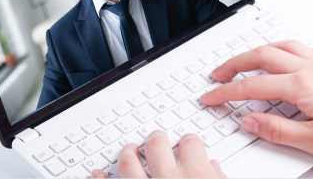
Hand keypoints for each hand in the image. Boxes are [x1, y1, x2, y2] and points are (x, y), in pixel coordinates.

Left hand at [90, 131, 226, 177]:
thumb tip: (215, 168)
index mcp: (198, 177)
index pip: (191, 144)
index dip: (190, 140)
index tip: (188, 142)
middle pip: (156, 145)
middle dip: (156, 138)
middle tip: (155, 138)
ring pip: (128, 164)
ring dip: (127, 154)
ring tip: (128, 150)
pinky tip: (97, 175)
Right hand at [199, 40, 312, 162]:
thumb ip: (277, 130)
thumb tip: (249, 120)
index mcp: (302, 85)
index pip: (253, 85)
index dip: (226, 92)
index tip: (210, 97)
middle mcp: (312, 69)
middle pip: (262, 55)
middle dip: (234, 63)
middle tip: (217, 75)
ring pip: (282, 46)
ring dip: (258, 51)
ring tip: (243, 61)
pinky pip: (304, 49)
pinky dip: (286, 50)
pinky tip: (285, 57)